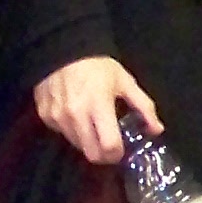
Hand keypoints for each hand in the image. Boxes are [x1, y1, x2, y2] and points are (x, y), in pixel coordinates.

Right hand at [33, 54, 158, 165]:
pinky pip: (61, 133)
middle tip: (109, 145)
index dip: (118, 153)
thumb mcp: (125, 82)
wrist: (63, 48)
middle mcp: (75, 116)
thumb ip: (143, 107)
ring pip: (76, 146)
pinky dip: (71, 131)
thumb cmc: (98, 66)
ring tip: (92, 125)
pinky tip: (76, 116)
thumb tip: (157, 130)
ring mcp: (57, 117)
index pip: (109, 147)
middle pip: (91, 154)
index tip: (121, 149)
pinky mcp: (45, 116)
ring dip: (87, 142)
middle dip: (104, 155)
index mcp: (98, 106)